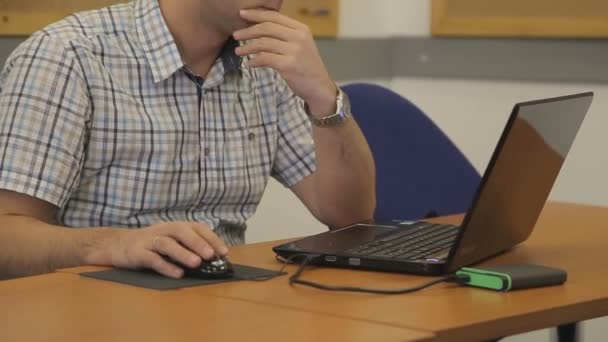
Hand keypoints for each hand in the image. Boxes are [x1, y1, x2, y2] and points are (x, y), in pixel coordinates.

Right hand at [108, 222, 227, 277]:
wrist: (117, 245)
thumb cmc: (151, 245)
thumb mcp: (172, 241)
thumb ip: (189, 247)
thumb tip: (214, 260)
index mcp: (175, 227)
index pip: (197, 228)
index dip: (211, 238)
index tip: (224, 252)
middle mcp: (164, 230)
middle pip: (182, 232)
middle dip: (198, 243)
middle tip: (211, 255)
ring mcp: (149, 241)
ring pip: (167, 244)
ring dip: (183, 253)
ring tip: (197, 263)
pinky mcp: (137, 253)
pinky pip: (153, 259)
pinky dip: (166, 266)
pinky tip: (178, 274)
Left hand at [233, 9, 336, 115]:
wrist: (319, 88)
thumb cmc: (306, 67)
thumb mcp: (300, 46)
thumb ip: (285, 35)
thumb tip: (260, 27)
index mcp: (301, 29)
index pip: (275, 16)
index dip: (256, 14)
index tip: (242, 15)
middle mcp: (299, 37)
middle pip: (267, 28)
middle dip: (248, 31)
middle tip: (235, 35)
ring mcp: (294, 51)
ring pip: (263, 43)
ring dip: (248, 47)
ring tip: (238, 51)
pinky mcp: (288, 65)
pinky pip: (265, 59)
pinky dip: (254, 61)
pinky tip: (250, 63)